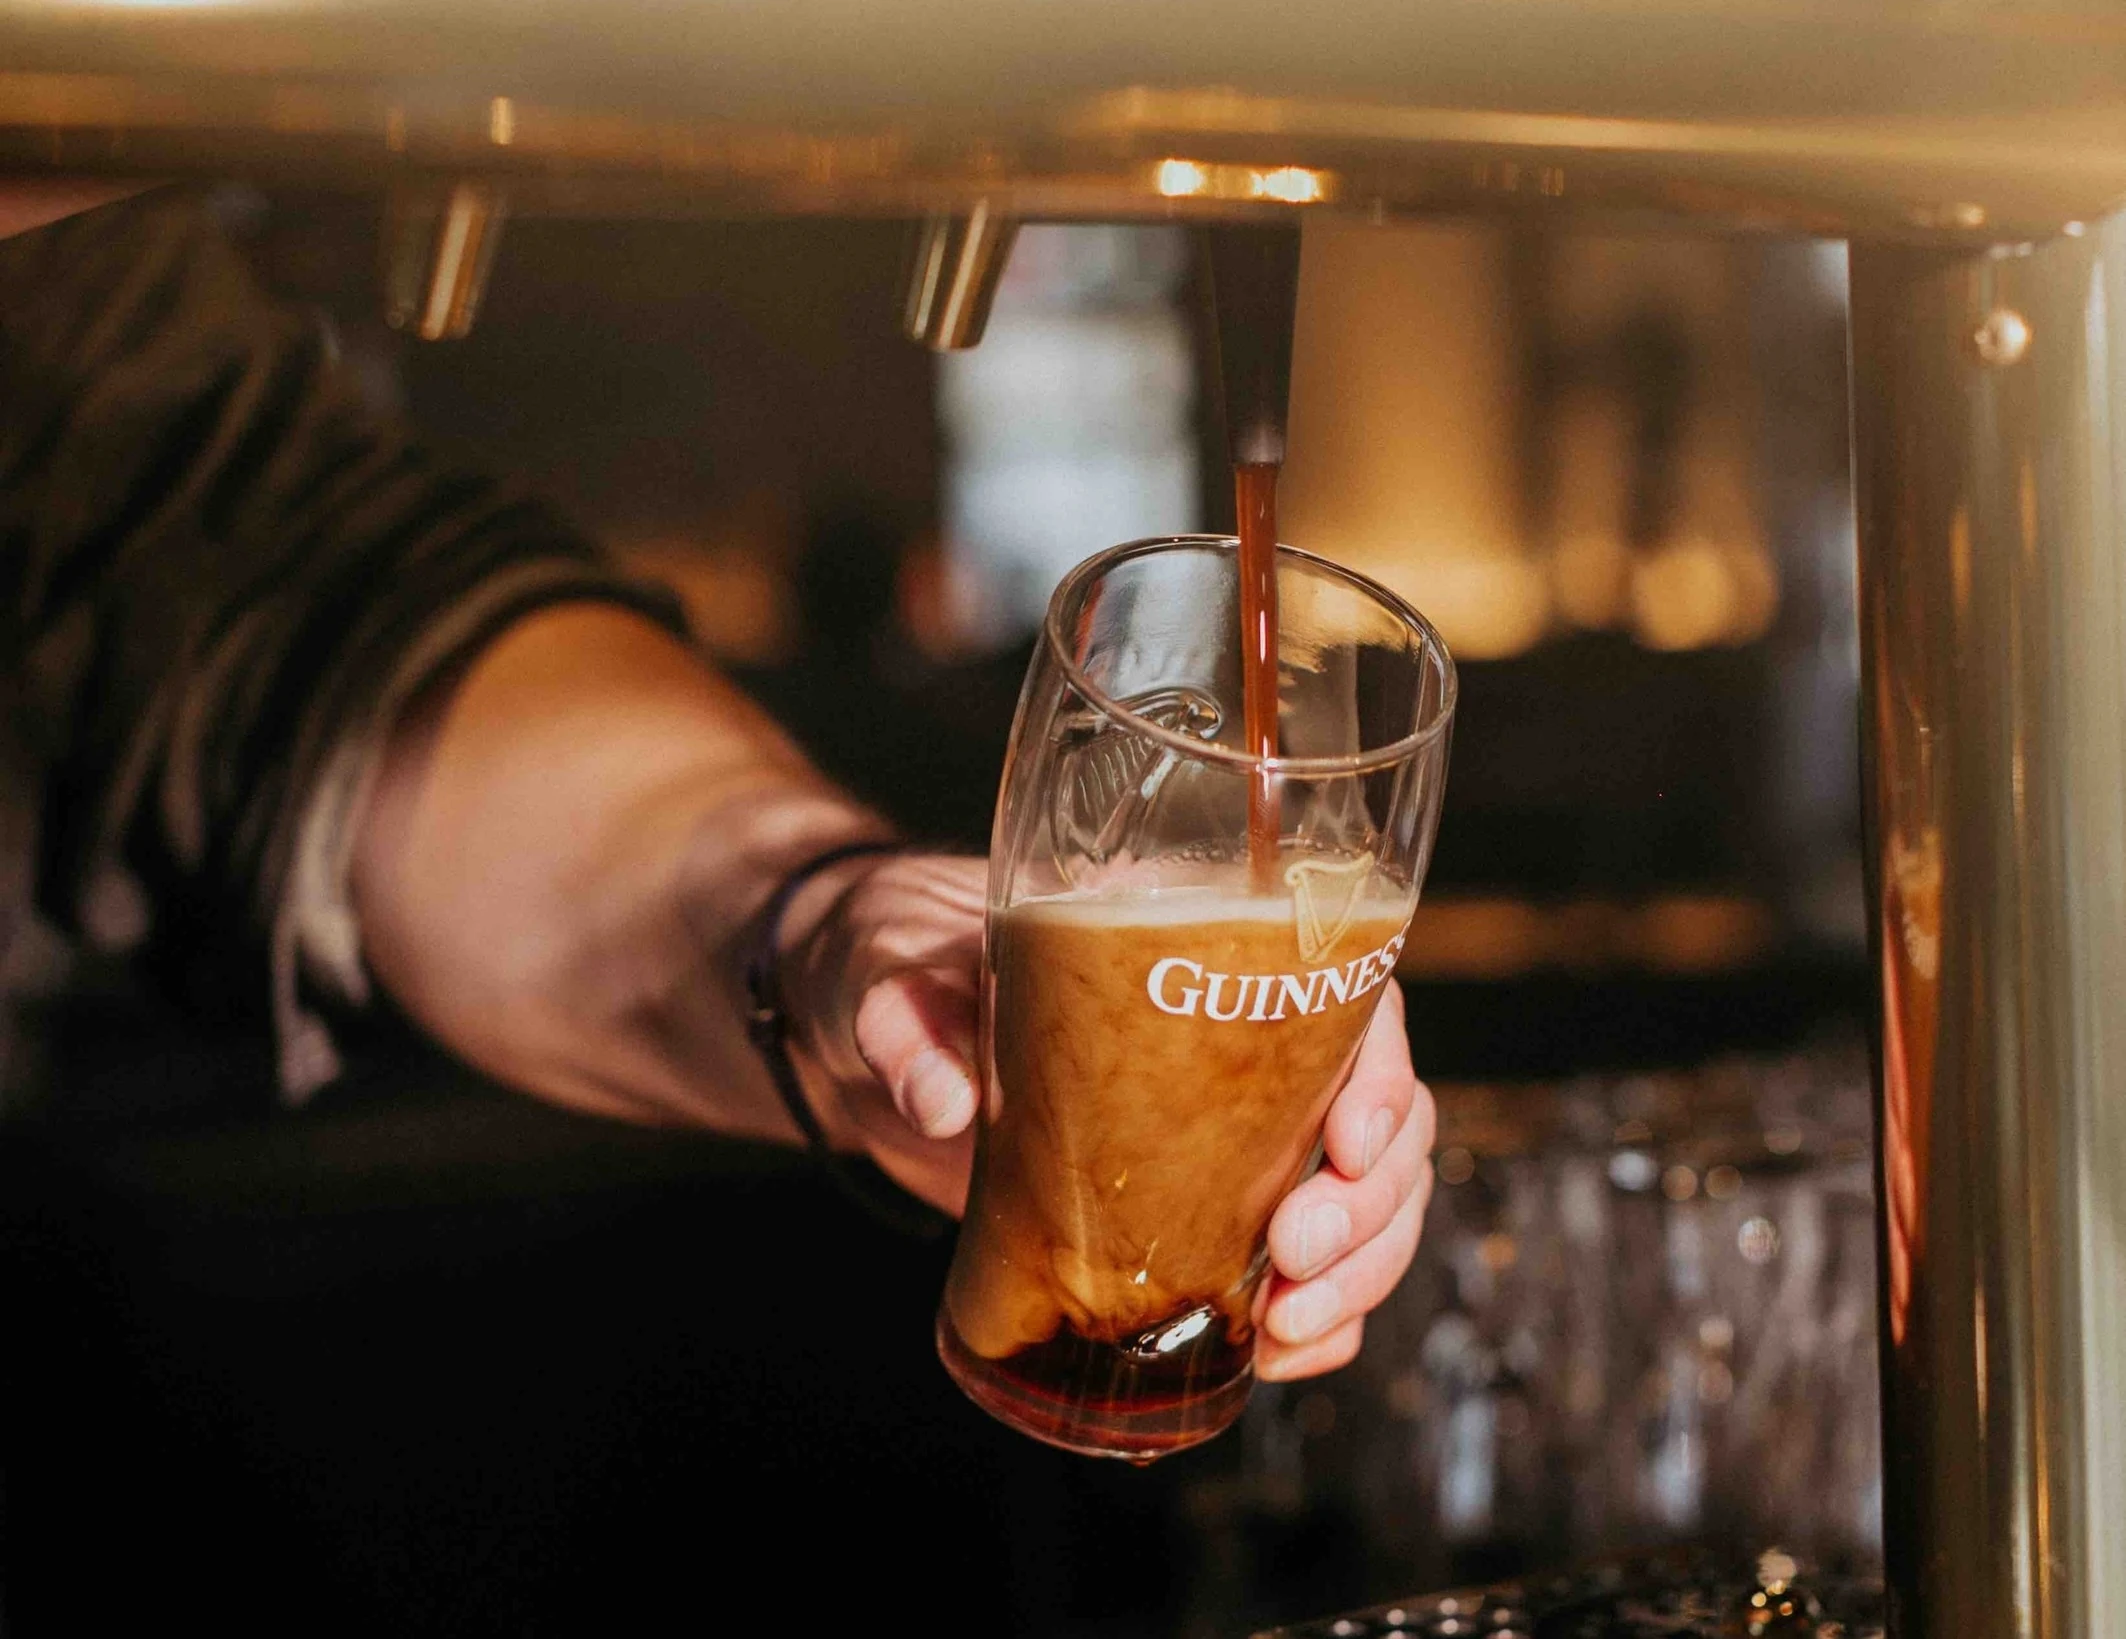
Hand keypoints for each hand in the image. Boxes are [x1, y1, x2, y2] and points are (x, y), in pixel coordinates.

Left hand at [792, 853, 1435, 1380]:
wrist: (870, 1026)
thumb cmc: (899, 959)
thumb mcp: (894, 971)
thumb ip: (910, 1024)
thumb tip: (944, 1103)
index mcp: (1205, 951)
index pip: (1350, 997)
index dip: (1379, 1074)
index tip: (1349, 1144)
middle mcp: (1244, 1041)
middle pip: (1376, 1116)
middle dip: (1368, 1202)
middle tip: (1295, 1255)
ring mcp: (1231, 1132)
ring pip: (1364, 1198)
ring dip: (1359, 1271)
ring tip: (1291, 1325)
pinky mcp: (1197, 1207)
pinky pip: (1305, 1266)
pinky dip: (1324, 1319)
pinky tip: (1286, 1353)